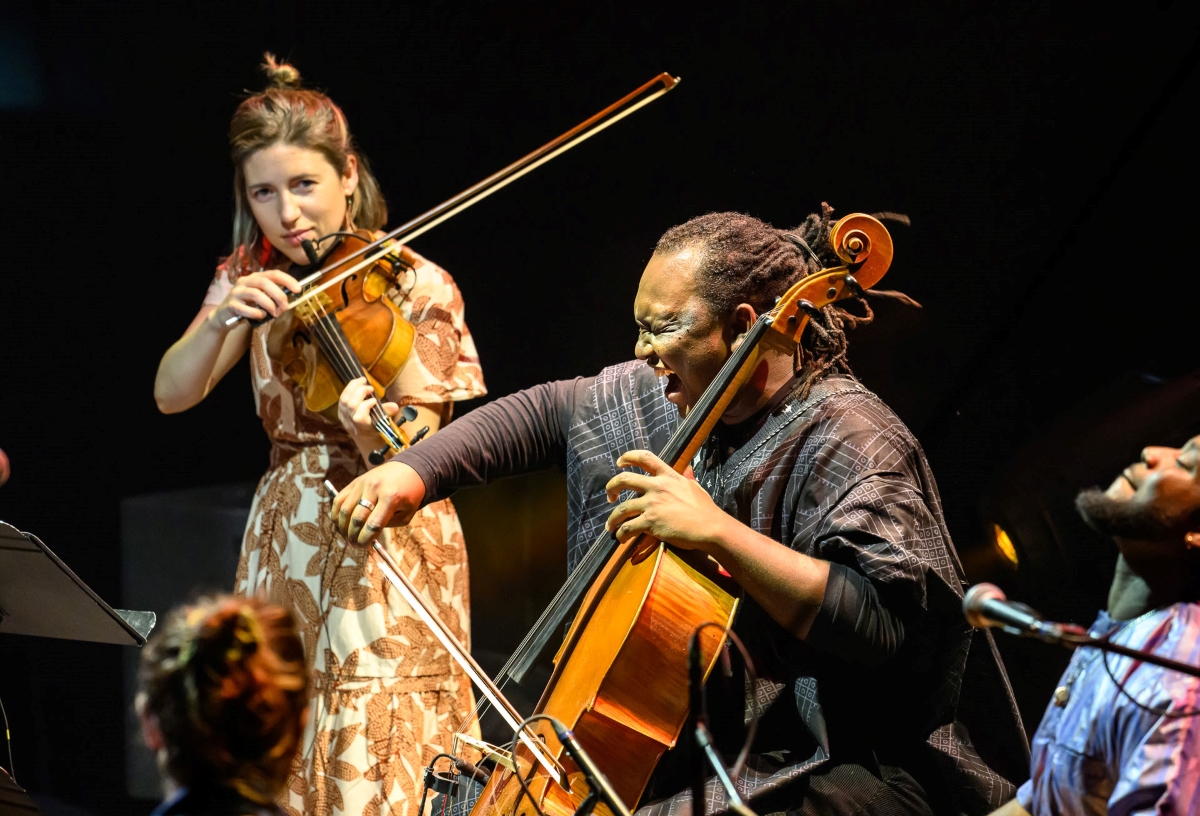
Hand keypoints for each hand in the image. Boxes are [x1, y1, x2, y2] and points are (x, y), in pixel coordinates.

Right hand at [210, 270, 300, 325]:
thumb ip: (273, 298)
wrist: (223, 317)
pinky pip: (245, 308)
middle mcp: (245, 282)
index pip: (273, 273)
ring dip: (269, 305)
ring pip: (255, 294)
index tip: (298, 289)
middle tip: (285, 307)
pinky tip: (261, 316)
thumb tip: (289, 301)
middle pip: (264, 282)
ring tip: (274, 314)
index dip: (287, 280)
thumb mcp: (261, 300)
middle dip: (279, 295)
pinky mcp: (230, 305)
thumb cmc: (247, 307)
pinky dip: (256, 313)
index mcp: (255, 278)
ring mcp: (236, 292)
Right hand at [331, 461, 426, 544]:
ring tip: (348, 536)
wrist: (408, 469)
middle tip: (355, 545)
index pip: (373, 524)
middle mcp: (374, 488)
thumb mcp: (406, 513)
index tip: (364, 547)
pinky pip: (338, 500)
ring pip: (344, 510)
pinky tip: (342, 524)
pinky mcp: (354, 481)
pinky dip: (336, 515)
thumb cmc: (409, 495)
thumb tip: (365, 538)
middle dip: (353, 536)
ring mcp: (362, 483)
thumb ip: (387, 525)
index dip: (366, 540)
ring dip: (343, 528)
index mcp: (391, 497)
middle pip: (357, 519)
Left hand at [337, 377, 399, 441]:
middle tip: (370, 387)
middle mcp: (350, 423)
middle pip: (350, 405)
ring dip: (353, 387)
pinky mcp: (340, 411)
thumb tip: (395, 406)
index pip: (359, 417)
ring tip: (362, 381)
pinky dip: (349, 388)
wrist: (363, 437)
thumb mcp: (383, 423)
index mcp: (362, 428)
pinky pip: (342, 398)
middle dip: (360, 392)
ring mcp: (343, 417)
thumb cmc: (375, 429)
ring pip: (344, 399)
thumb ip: (387, 413)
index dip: (365, 406)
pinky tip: (357, 384)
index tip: (375, 401)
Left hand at [604, 450, 728, 550]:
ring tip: (610, 526)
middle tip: (609, 496)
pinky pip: (628, 527)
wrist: (710, 527)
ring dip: (613, 518)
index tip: (620, 462)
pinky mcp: (651, 522)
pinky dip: (621, 534)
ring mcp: (652, 504)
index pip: (645, 458)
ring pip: (622, 508)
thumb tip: (687, 470)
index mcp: (668, 476)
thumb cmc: (705, 509)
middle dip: (611, 487)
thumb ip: (685, 478)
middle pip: (624, 480)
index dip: (628, 457)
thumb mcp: (694, 487)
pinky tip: (620, 538)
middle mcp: (657, 487)